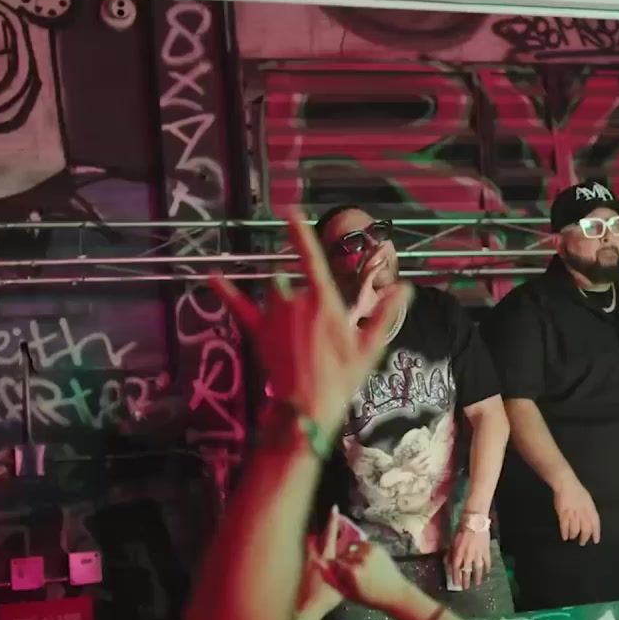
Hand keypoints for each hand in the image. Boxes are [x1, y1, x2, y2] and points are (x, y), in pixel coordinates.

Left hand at [210, 208, 412, 432]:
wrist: (308, 407)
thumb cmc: (342, 378)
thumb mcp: (369, 347)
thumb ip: (385, 313)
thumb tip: (406, 288)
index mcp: (324, 301)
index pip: (312, 260)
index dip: (301, 235)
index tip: (291, 212)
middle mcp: (296, 301)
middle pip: (296, 282)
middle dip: (305, 294)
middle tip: (318, 330)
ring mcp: (274, 315)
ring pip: (275, 292)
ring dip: (283, 297)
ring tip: (296, 325)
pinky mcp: (258, 331)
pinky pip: (239, 306)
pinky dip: (225, 290)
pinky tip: (212, 275)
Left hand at [298, 513, 342, 619]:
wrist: (304, 610)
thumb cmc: (325, 600)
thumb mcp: (341, 586)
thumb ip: (342, 572)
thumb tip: (345, 562)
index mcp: (326, 558)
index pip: (329, 535)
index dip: (332, 521)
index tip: (333, 508)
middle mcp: (312, 556)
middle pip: (316, 537)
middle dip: (321, 529)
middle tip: (325, 519)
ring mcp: (302, 561)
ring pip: (306, 545)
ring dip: (311, 541)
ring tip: (313, 538)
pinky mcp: (295, 569)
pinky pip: (301, 555)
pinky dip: (302, 553)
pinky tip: (302, 555)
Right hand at [317, 541, 414, 613]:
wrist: (394, 593)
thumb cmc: (370, 597)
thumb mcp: (348, 592)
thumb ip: (331, 578)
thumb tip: (317, 563)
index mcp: (352, 572)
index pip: (334, 563)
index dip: (336, 569)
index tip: (341, 575)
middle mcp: (360, 559)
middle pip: (342, 556)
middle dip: (344, 562)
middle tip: (352, 573)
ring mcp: (369, 551)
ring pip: (351, 549)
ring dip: (351, 556)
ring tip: (359, 567)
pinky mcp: (376, 547)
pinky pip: (361, 544)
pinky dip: (359, 550)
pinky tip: (364, 559)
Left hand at [447, 526, 490, 587]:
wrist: (475, 521)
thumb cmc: (461, 530)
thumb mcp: (452, 541)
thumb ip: (450, 553)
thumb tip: (448, 563)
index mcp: (458, 554)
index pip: (456, 569)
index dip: (456, 578)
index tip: (456, 584)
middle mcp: (468, 557)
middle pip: (467, 571)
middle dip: (466, 580)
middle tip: (465, 587)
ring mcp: (478, 555)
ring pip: (478, 570)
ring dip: (477, 578)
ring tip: (477, 583)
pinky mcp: (486, 551)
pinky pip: (487, 562)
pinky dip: (487, 568)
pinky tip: (486, 572)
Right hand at [553, 475, 599, 545]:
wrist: (566, 484)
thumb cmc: (577, 491)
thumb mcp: (588, 500)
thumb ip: (589, 511)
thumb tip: (589, 522)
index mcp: (590, 508)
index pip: (595, 523)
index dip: (596, 533)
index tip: (595, 541)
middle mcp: (583, 512)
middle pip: (585, 529)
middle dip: (584, 537)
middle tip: (582, 542)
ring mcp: (573, 513)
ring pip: (575, 529)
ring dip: (574, 535)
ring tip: (572, 537)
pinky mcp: (563, 514)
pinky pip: (564, 526)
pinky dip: (565, 533)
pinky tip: (564, 537)